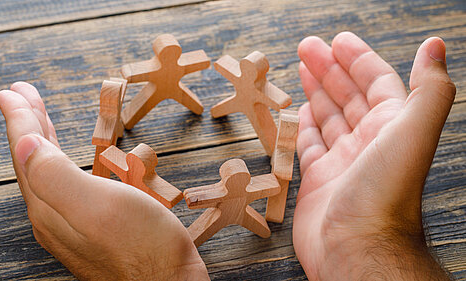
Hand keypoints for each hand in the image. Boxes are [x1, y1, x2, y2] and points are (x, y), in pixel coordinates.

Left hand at [0, 82, 208, 279]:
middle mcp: (53, 216)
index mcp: (50, 206)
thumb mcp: (99, 207)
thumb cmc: (144, 247)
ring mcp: (70, 224)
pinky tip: (70, 159)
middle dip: (28, 124)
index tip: (11, 92)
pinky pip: (65, 184)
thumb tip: (23, 143)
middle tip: (21, 95)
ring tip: (40, 117)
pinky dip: (63, 161)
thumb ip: (56, 176)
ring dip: (43, 139)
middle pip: (32, 160)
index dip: (20, 119)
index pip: (27, 153)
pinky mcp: (89, 228)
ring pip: (47, 172)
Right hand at [293, 32, 454, 279]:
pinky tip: (298, 111)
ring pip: (327, 117)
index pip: (375, 82)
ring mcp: (342, 161)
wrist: (356, 246)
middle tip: (307, 47)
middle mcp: (368, 142)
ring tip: (301, 70)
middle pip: (347, 95)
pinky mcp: (317, 180)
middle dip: (328, 69)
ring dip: (315, 92)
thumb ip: (427, 88)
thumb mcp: (413, 130)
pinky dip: (303, 126)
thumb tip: (435, 46)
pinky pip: (309, 145)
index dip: (358, 58)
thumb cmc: (385, 191)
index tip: (338, 40)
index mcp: (391, 126)